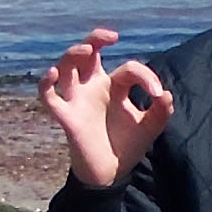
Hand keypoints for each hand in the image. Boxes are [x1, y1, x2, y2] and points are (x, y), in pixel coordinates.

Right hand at [37, 28, 174, 188]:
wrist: (111, 174)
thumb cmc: (127, 146)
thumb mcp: (150, 128)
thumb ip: (161, 112)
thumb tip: (166, 94)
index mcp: (113, 86)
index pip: (127, 69)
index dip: (145, 76)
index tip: (157, 93)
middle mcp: (92, 88)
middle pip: (86, 53)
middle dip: (95, 38)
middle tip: (112, 36)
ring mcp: (77, 100)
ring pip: (66, 67)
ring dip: (73, 54)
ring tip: (87, 50)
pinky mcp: (66, 117)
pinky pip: (48, 97)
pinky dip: (46, 84)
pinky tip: (53, 74)